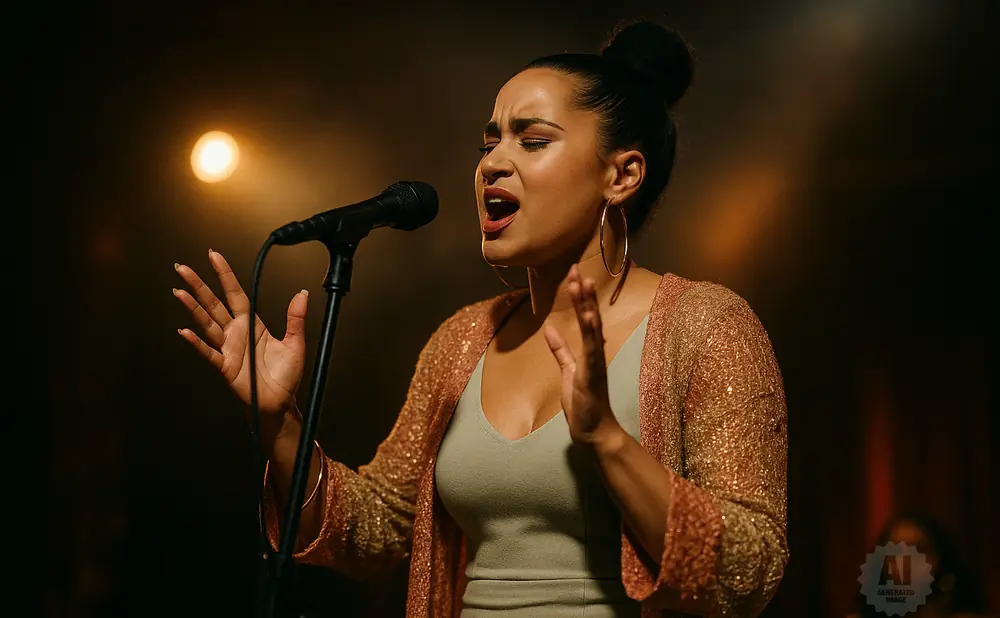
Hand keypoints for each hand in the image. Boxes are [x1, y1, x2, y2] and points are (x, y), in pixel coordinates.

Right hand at [173, 249, 308, 421]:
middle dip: (199, 285)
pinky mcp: (225, 367)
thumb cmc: (286, 375)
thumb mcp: (295, 343)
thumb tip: (302, 294)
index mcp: (252, 324)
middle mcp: (236, 333)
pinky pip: (209, 353)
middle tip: (182, 268)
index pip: (235, 294)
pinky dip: (197, 343)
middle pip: (214, 304)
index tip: (214, 256)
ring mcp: (228, 349)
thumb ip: (296, 318)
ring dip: (193, 308)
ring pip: (207, 324)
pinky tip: (185, 331)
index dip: (225, 275)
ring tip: (179, 292)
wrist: (280, 403)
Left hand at [543, 264, 623, 446]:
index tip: (574, 275)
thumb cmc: (584, 403)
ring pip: (592, 327)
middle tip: (577, 269)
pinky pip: (592, 348)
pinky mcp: (593, 373)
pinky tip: (588, 315)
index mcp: (589, 350)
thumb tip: (549, 329)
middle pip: (590, 316)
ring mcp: (596, 361)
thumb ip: (560, 350)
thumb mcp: (568, 371)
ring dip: (588, 305)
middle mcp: (596, 352)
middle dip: (583, 293)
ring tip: (583, 283)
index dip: (580, 296)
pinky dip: (590, 331)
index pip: (585, 317)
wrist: (594, 431)